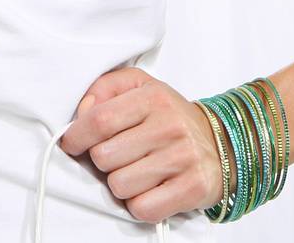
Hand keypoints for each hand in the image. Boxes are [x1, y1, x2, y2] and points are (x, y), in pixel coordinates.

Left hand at [59, 67, 225, 221]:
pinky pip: (143, 208)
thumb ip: (104, 88)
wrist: (222, 141)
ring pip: (119, 185)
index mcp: (153, 98)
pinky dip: (138, 203)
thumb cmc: (168, 115)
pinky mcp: (194, 189)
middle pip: (104, 157)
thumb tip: (83, 112)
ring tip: (135, 171)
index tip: (72, 144)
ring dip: (119, 183)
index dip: (77, 136)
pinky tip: (148, 189)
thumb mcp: (137, 86)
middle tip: (117, 156)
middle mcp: (170, 127)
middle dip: (101, 160)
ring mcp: (184, 159)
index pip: (100, 120)